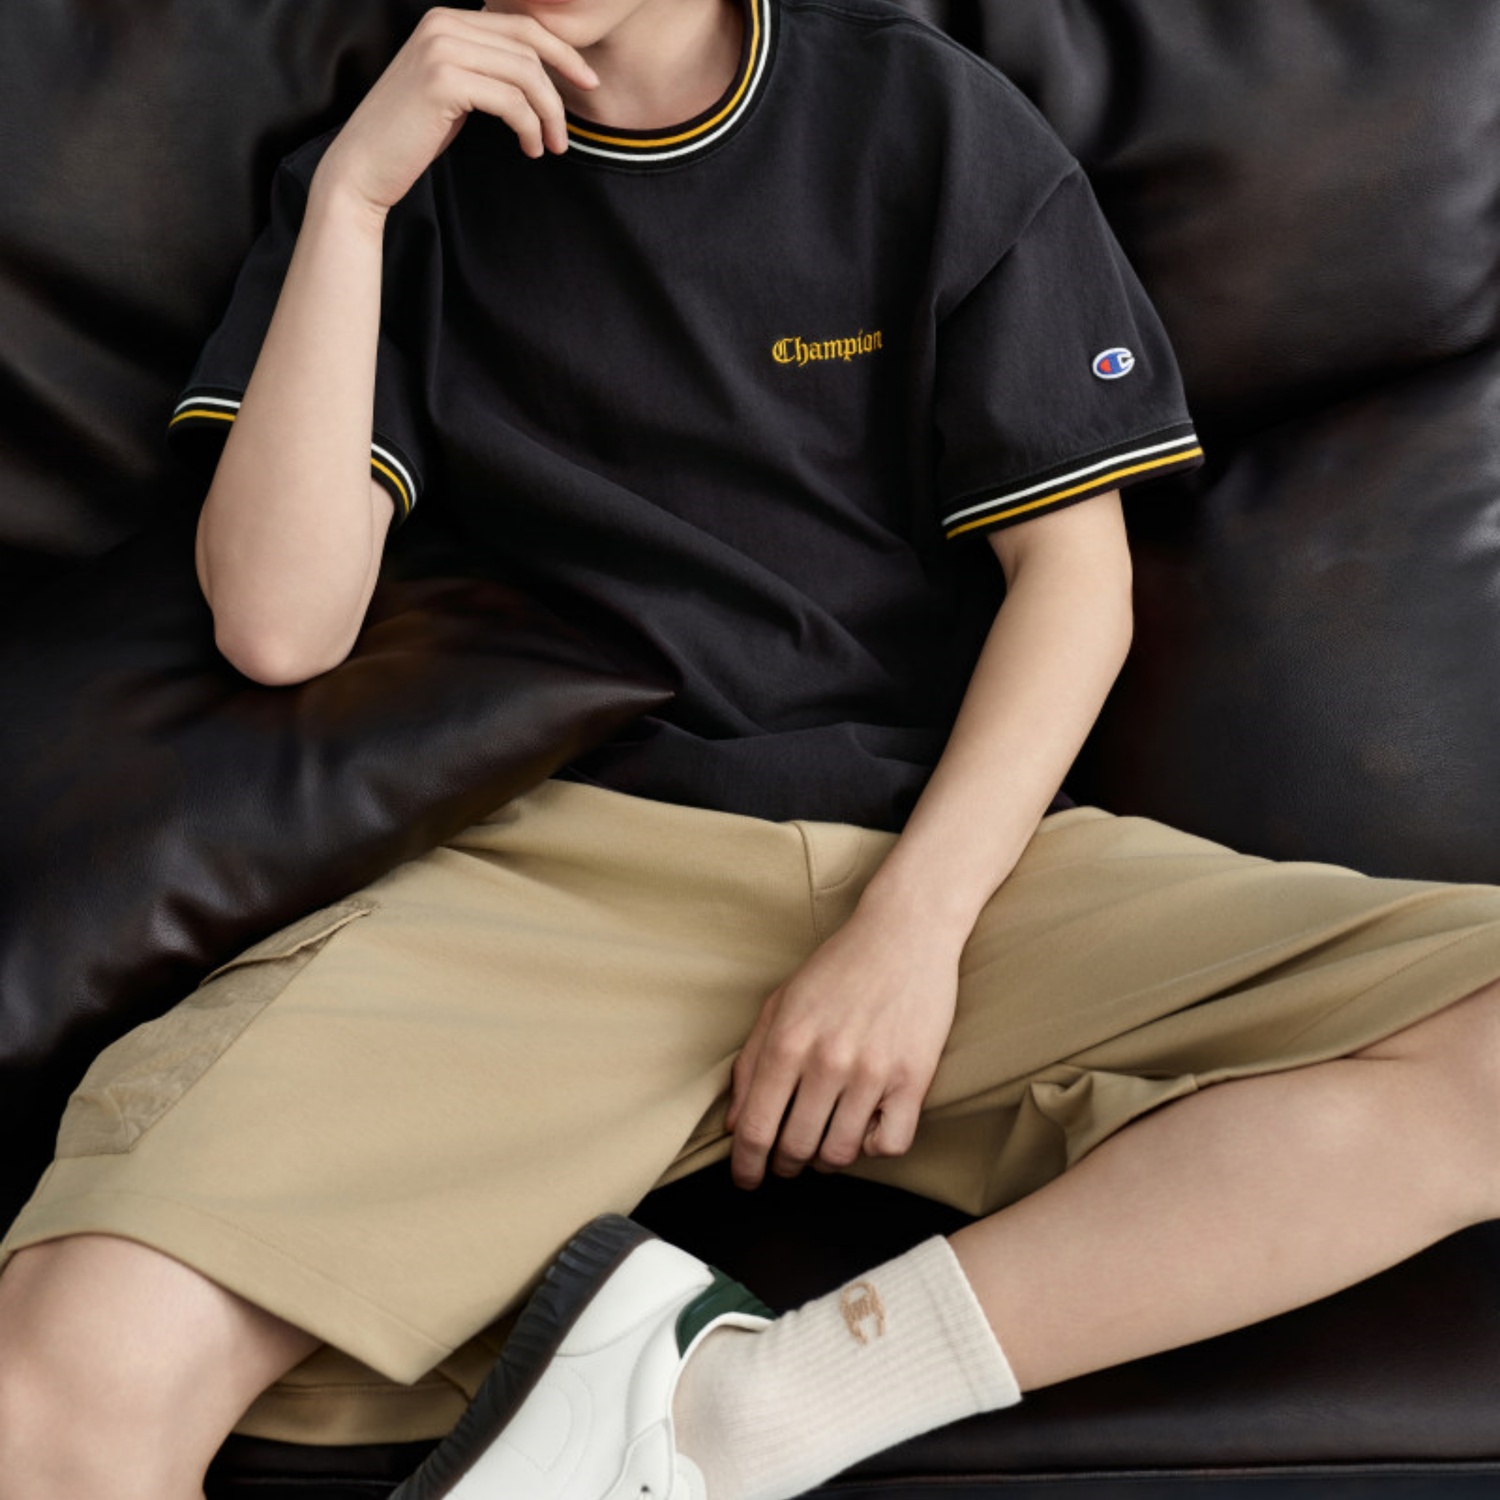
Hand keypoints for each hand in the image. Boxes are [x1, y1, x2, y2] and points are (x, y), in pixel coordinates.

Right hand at [317, 9, 597, 215]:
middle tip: (568, 132)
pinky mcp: (443, 81)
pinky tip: (529, 148)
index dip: (562, 52)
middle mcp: (442, 24)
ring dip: (548, 116)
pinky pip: (511, 101)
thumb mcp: (453, 90)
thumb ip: (484, 68)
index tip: (587, 82)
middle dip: (559, 90)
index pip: (521, 25)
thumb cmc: (411, 136)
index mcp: (445, 20)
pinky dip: (529, 127)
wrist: (364, 165)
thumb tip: (534, 70)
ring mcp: (441, 49)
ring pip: (525, 74)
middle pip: (529, 47)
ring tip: (550, 147)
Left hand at [726, 903, 961, 1189]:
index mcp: (787, 1041)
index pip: (755, 1128)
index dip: (745, 1165)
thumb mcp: (781, 1002)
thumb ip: (750, 1062)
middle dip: (785, 1164)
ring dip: (826, 1159)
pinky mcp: (914, 1078)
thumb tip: (734, 1123)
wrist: (905, 932)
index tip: (746, 1178)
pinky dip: (873, 1147)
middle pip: (795, 1149)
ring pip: (840, 1153)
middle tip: (787, 1159)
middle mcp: (827, 1061)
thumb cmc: (839, 965)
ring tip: (825, 1141)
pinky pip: (889, 1144)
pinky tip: (867, 1126)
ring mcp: (873, 1072)